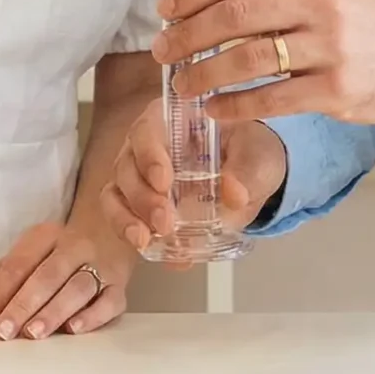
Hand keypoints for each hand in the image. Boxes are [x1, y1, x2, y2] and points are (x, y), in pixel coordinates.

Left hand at [0, 220, 133, 339]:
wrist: (111, 232)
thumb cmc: (58, 254)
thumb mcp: (26, 256)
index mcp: (45, 236)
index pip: (18, 264)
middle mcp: (75, 247)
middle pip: (46, 276)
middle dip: (23, 305)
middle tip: (5, 331)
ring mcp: (101, 266)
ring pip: (77, 288)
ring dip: (53, 311)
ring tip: (33, 332)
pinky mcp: (120, 287)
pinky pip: (109, 302)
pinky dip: (92, 316)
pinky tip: (73, 329)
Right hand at [102, 101, 288, 254]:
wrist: (254, 177)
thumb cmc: (251, 153)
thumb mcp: (258, 156)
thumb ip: (248, 172)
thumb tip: (234, 193)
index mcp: (172, 121)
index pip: (147, 131)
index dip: (149, 156)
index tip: (164, 181)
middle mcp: (146, 146)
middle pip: (127, 167)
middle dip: (141, 198)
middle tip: (164, 221)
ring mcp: (139, 177)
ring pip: (116, 194)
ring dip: (127, 219)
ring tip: (146, 239)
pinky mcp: (139, 206)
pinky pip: (123, 218)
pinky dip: (134, 235)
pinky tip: (156, 251)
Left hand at [150, 0, 374, 125]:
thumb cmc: (355, 20)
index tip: (164, 10)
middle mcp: (321, 2)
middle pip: (235, 15)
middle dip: (188, 36)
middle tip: (162, 52)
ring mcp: (330, 47)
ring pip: (248, 59)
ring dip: (204, 75)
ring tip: (182, 86)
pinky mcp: (335, 90)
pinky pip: (271, 98)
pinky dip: (234, 106)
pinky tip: (214, 109)